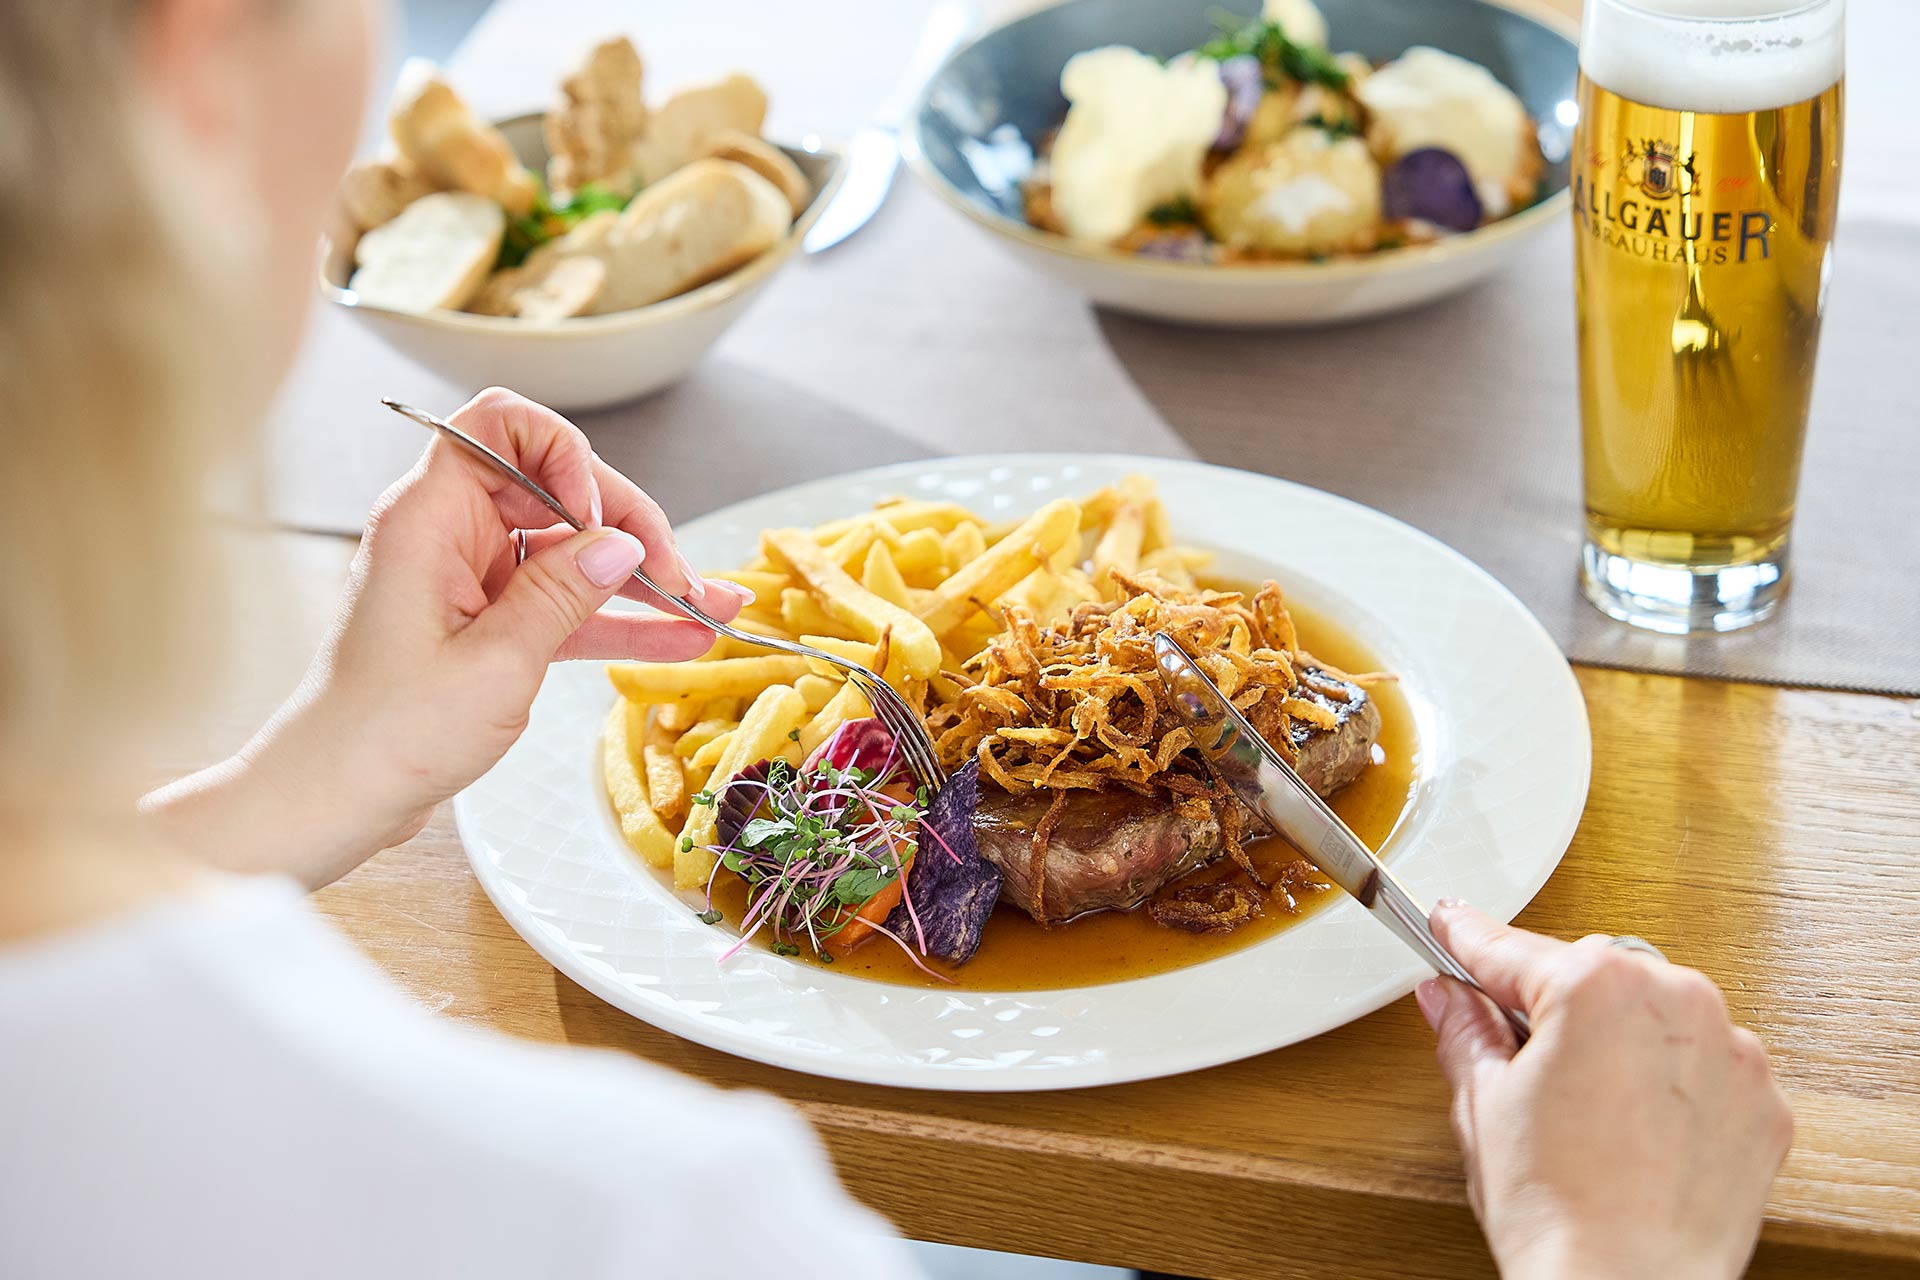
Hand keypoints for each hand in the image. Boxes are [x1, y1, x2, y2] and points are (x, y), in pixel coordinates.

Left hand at [147, 388, 750, 885]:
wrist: (332, 800)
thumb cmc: (386, 735)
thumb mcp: (495, 663)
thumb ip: (565, 593)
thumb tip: (623, 543)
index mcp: (428, 517)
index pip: (501, 424)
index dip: (565, 454)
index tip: (600, 518)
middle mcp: (448, 532)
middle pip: (556, 489)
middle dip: (628, 527)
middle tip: (682, 580)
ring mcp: (469, 578)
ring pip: (573, 551)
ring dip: (641, 578)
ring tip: (712, 606)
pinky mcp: (486, 623)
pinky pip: (565, 603)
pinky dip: (617, 619)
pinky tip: (680, 637)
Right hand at [1418, 903, 1792, 1279]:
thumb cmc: (1559, 1212)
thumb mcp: (1482, 1106)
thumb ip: (1464, 1033)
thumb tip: (1448, 999)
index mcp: (1595, 986)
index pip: (1511, 948)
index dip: (1467, 938)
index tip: (1452, 925)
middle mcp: (1675, 999)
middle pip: (1590, 974)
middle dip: (1551, 1006)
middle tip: (1516, 1059)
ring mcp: (1730, 1050)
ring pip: (1654, 1014)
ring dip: (1619, 1041)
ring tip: (1586, 1110)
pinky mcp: (1763, 1101)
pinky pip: (1706, 1065)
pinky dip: (1672, 1085)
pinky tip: (1635, 1131)